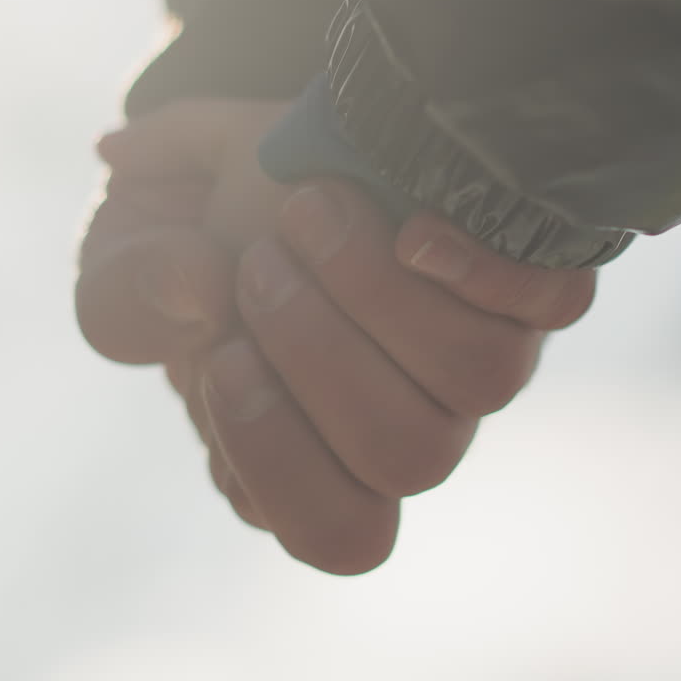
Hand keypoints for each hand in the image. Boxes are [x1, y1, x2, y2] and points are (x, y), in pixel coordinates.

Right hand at [95, 101, 595, 576]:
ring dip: (377, 291)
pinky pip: (552, 300)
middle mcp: (413, 419)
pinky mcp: (520, 275)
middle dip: (317, 349)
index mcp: (315, 453)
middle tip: (258, 260)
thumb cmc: (196, 226)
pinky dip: (486, 266)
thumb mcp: (128, 261)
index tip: (222, 351)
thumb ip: (133, 293)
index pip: (339, 533)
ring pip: (480, 379)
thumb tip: (202, 284)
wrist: (273, 147)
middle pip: (409, 454)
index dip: (278, 454)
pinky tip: (411, 227)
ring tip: (308, 210)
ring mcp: (476, 352)